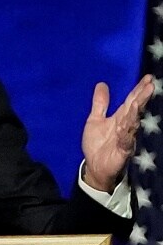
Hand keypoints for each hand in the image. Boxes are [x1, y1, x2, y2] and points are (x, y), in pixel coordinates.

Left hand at [81, 74, 153, 191]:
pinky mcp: (122, 150)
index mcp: (120, 117)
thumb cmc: (97, 143)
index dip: (138, 90)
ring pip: (132, 123)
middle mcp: (125, 126)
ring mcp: (125, 137)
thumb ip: (100, 103)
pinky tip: (127, 124)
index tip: (148, 78)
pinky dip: (126, 132)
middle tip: (150, 84)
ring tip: (139, 101)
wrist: (94, 166)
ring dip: (136, 112)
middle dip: (142, 97)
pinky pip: (125, 140)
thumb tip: (102, 84)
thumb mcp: (95, 119)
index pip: (131, 101)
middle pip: (135, 109)